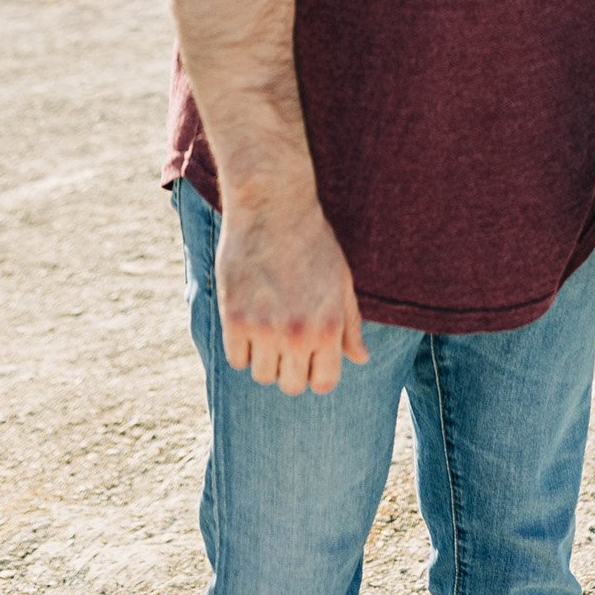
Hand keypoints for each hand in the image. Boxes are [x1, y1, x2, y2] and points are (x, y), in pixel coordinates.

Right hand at [216, 182, 369, 395]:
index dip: (315, 373)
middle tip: (286, 339)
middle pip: (290, 386)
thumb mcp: (341, 282)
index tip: (308, 357)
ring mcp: (264, 329)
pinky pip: (236, 359)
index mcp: (329, 327)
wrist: (274, 209)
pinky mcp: (234, 320)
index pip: (323, 383)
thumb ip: (350, 325)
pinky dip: (241, 347)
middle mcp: (297, 335)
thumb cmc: (313, 242)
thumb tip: (360, 359)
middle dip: (290, 368)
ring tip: (268, 324)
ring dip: (264, 357)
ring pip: (262, 375)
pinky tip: (249, 320)